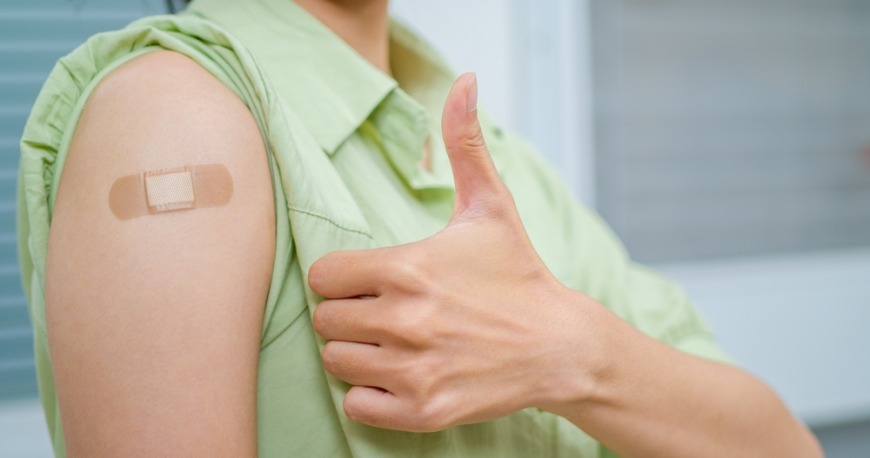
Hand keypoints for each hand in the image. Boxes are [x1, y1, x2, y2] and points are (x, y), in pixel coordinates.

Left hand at [308, 73, 600, 431]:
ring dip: (358, 352)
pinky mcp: (423, 411)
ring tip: (395, 342)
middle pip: (326, 320)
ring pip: (337, 362)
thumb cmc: (517, 274)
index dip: (344, 277)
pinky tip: (401, 374)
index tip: (370, 280)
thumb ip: (464, 143)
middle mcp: (404, 320)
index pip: (325, 276)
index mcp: (407, 268)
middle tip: (383, 311)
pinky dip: (371, 393)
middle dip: (349, 314)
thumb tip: (465, 80)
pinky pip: (357, 405)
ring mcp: (412, 370)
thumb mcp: (490, 205)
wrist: (560, 346)